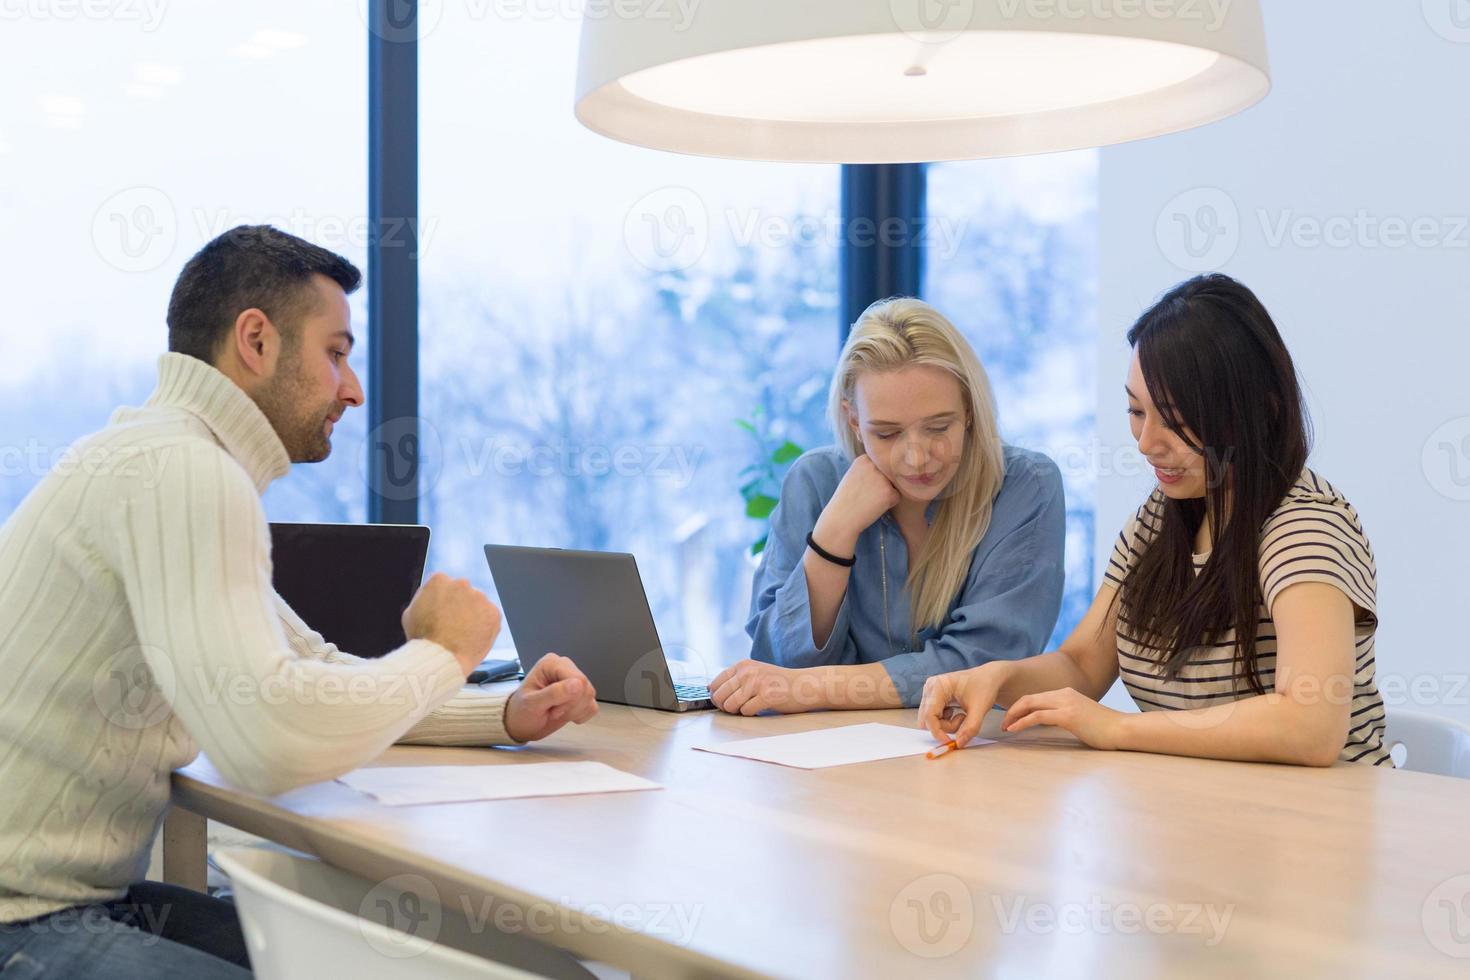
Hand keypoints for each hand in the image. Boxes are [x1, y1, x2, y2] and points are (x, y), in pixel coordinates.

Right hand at [402, 573, 501, 674]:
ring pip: (478, 604)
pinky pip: (490, 617)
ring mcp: (480, 598)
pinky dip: (485, 626)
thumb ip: (424, 598)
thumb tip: (430, 595)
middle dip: (460, 605)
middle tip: (453, 625)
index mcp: (439, 580)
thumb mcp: (410, 613)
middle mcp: (461, 584)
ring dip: (473, 615)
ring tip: (462, 634)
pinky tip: (473, 637)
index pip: (444, 585)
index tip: (442, 614)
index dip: (442, 602)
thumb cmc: (422, 639)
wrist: (441, 658)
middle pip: (463, 592)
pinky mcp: (494, 613)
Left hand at [504, 653, 598, 742]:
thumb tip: (577, 684)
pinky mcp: (580, 694)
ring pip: (590, 697)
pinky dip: (580, 715)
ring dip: (574, 711)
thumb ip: (554, 693)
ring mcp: (574, 681)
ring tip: (556, 711)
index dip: (568, 699)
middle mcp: (565, 668)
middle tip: (553, 710)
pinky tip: (565, 713)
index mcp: (552, 664)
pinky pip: (592, 705)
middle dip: (570, 706)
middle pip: (586, 688)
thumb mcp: (532, 704)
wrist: (521, 724)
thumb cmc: (521, 711)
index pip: (578, 679)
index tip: (552, 707)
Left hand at [709, 660, 821, 714]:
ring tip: (751, 706)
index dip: (716, 697)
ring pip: (730, 706)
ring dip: (738, 711)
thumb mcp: (755, 672)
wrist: (805, 685)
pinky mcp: (766, 696)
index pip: (715, 684)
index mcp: (742, 665)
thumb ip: (735, 679)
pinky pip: (745, 712)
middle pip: (719, 697)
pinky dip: (751, 714)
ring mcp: (757, 683)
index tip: (724, 702)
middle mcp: (747, 672)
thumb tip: (711, 691)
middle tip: (738, 707)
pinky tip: (761, 707)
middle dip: (726, 706)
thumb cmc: (778, 683)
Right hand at [812, 455, 900, 553]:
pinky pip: (896, 497)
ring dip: (886, 493)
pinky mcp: (889, 492)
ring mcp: (882, 478)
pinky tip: (874, 507)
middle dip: (882, 484)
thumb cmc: (846, 499)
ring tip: (869, 500)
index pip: (880, 465)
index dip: (874, 477)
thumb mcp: (853, 475)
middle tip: (865, 495)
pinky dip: (889, 504)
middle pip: (888, 474)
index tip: (862, 486)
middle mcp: (874, 465)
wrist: (841, 518)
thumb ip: (869, 469)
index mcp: (864, 459)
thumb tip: (891, 468)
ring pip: (894, 485)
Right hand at [917, 663, 1007, 747]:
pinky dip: (945, 721)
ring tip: (962, 716)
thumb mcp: (980, 708)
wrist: (989, 677)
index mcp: (938, 686)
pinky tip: (957, 713)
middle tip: (962, 721)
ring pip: (930, 720)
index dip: (938, 732)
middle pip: (927, 719)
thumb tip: (959, 744)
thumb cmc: (984, 687)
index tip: (950, 743)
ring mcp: (930, 692)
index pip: (930, 715)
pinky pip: (933, 718)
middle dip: (944, 727)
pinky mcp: (933, 698)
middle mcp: (930, 688)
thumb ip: (971, 727)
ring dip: (946, 725)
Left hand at [1002, 688, 1125, 749]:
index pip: (1036, 697)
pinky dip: (1022, 722)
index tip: (1011, 718)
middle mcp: (1064, 694)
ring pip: (1030, 704)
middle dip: (1012, 709)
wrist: (1122, 729)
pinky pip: (1037, 716)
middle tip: (1003, 722)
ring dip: (1014, 715)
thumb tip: (1049, 724)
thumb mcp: (1080, 718)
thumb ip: (1064, 716)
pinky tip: (1014, 729)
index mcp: (1066, 693)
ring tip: (1005, 726)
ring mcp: (1065, 703)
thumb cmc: (1104, 729)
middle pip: (1029, 698)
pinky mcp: (1067, 715)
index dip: (1020, 706)